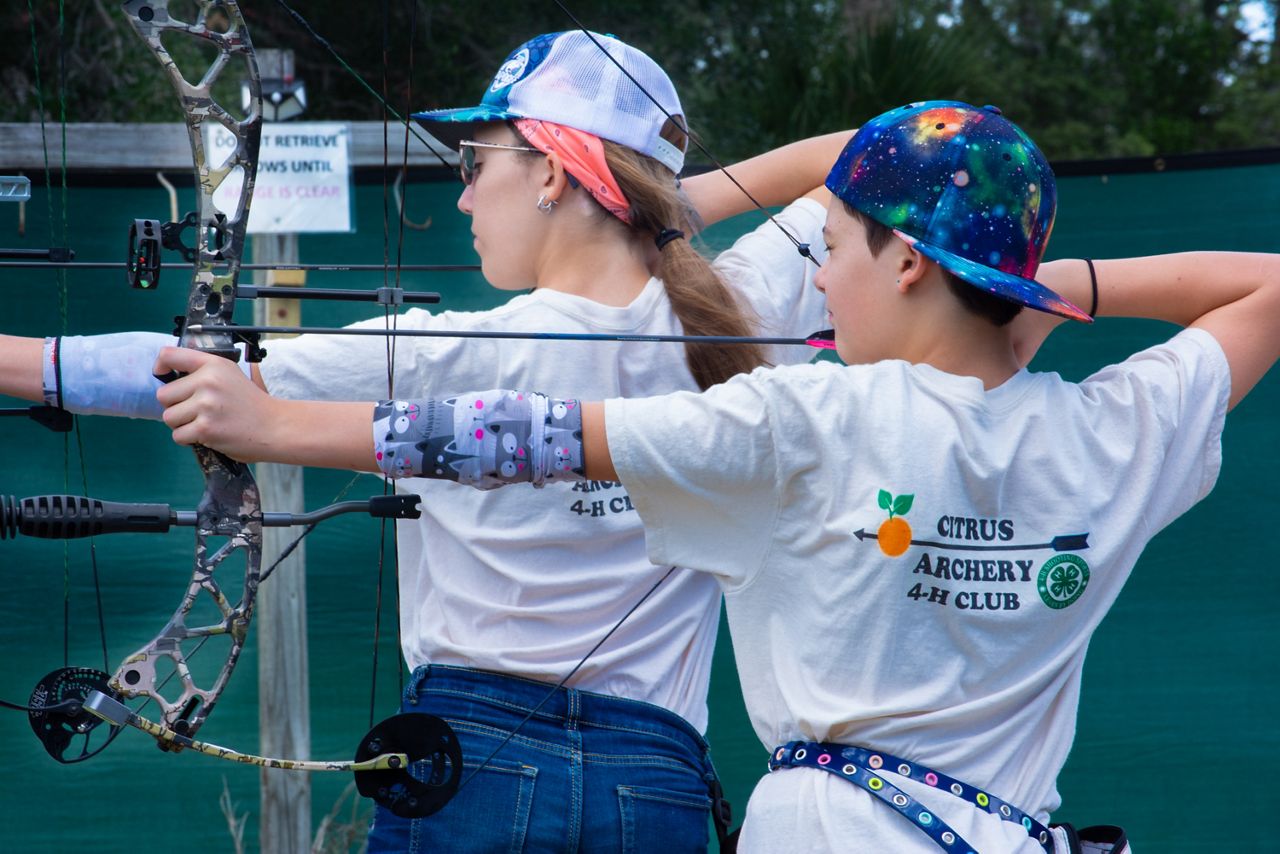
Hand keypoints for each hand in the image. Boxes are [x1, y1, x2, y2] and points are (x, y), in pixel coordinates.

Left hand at [154, 347, 281, 461]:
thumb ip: (203, 372)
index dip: (159, 366)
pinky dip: (190, 439)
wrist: (276, 427)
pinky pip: (178, 435)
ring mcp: (206, 405)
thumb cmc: (251, 404)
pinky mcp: (205, 428)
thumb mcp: (230, 376)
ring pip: (169, 417)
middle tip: (199, 411)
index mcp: (213, 364)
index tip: (163, 376)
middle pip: (164, 395)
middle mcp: (208, 381)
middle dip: (176, 406)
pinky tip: (209, 434)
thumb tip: (167, 377)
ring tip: (206, 423)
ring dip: (182, 424)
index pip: (169, 355)